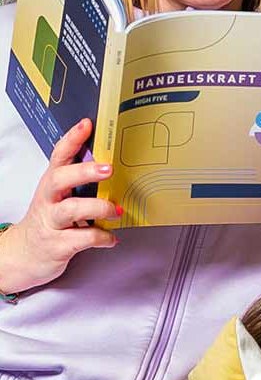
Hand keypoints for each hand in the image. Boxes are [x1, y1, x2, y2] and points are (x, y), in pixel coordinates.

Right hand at [0, 119, 119, 295]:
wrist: (25, 254)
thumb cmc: (49, 221)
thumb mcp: (59, 198)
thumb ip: (80, 184)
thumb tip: (113, 164)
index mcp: (51, 185)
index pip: (58, 156)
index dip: (72, 139)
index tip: (87, 124)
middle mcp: (49, 201)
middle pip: (60, 179)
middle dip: (84, 171)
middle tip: (108, 169)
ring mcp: (52, 223)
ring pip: (71, 210)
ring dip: (98, 208)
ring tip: (116, 210)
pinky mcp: (58, 245)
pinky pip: (83, 239)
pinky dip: (102, 237)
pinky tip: (112, 238)